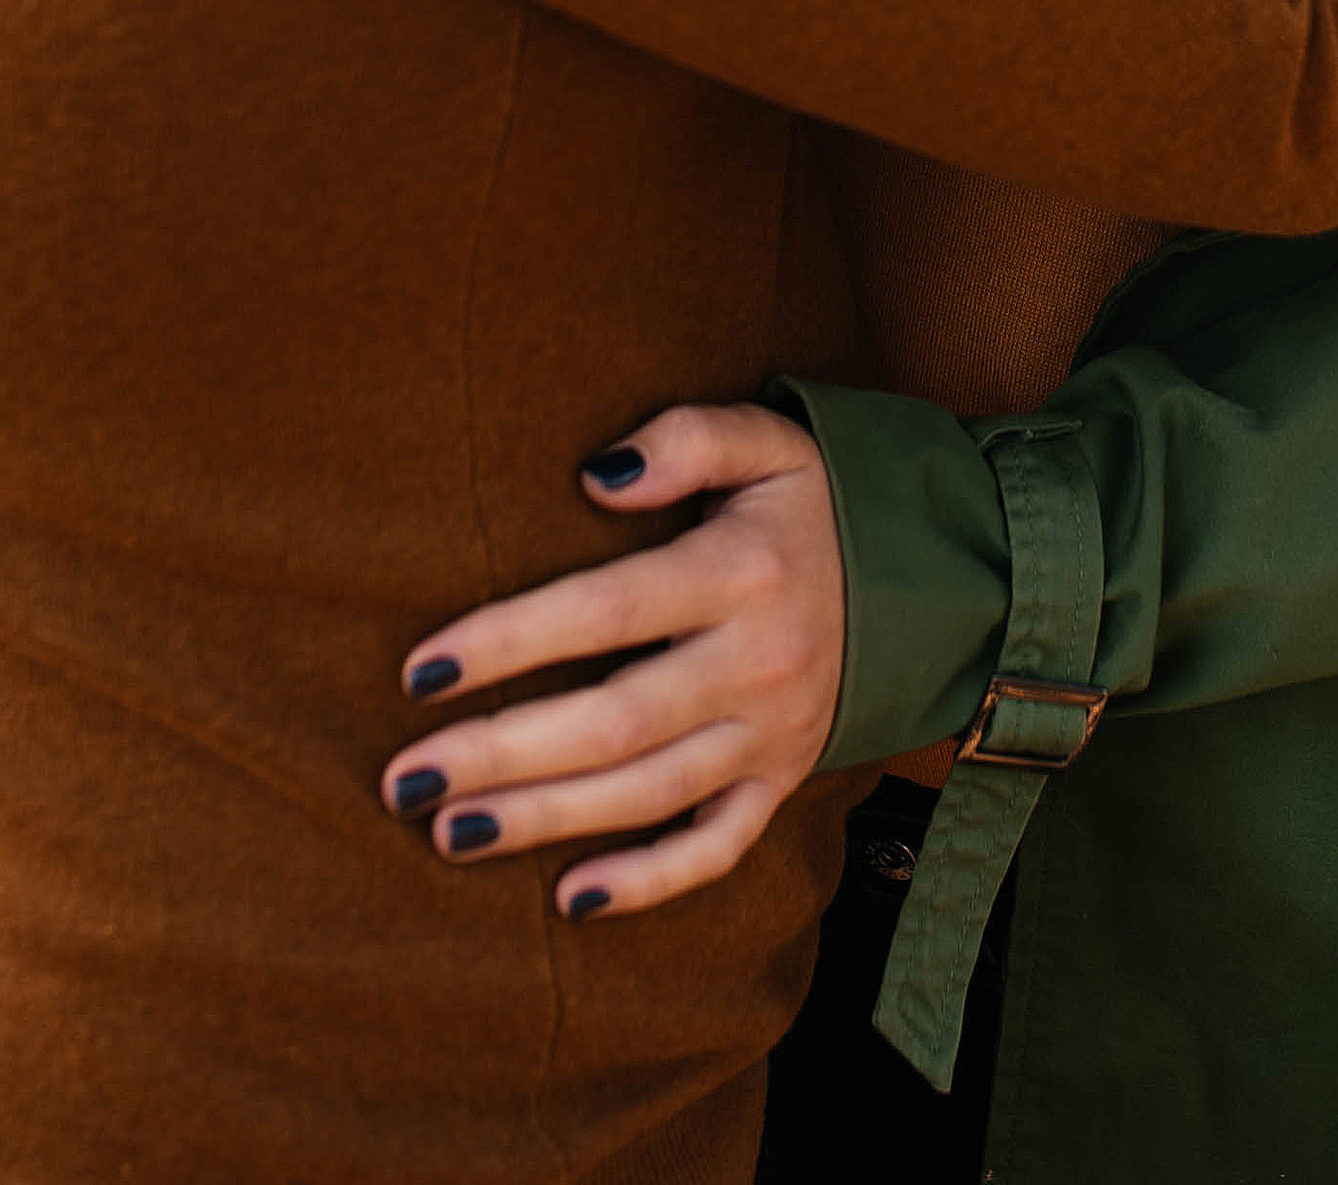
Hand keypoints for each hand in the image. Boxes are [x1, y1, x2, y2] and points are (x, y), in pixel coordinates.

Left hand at [384, 402, 843, 918]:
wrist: (932, 576)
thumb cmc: (814, 500)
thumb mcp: (770, 439)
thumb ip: (687, 438)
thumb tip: (596, 475)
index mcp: (741, 573)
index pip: (607, 611)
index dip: (509, 642)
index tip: (420, 670)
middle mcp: (758, 665)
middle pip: (614, 722)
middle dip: (502, 754)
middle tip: (405, 780)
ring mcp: (772, 736)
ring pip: (648, 794)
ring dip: (545, 821)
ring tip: (450, 834)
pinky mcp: (783, 783)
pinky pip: (716, 846)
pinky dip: (648, 882)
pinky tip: (570, 900)